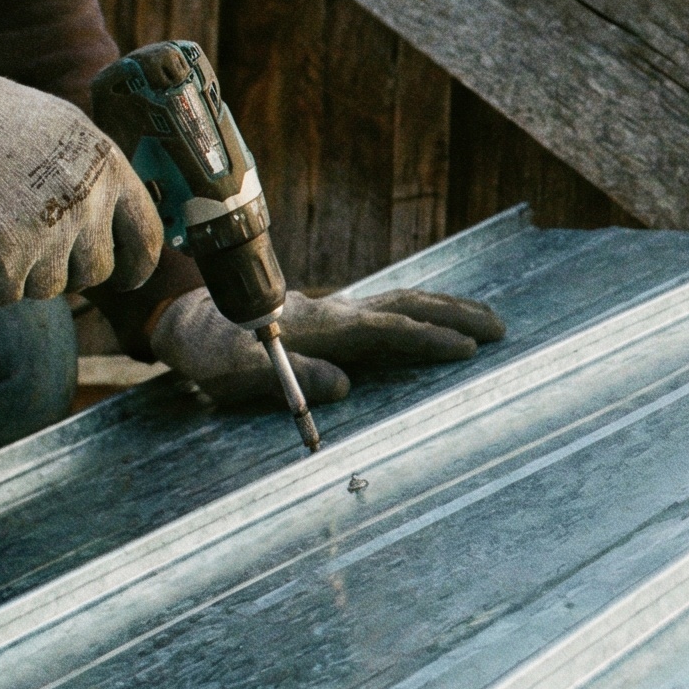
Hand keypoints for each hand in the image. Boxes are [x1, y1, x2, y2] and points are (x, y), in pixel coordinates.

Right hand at [0, 40, 161, 303]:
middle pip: (94, 272)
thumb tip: (109, 221)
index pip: (146, 236)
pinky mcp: (5, 256)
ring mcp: (48, 233)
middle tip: (29, 248)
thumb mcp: (65, 131)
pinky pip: (3, 293)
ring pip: (48, 287)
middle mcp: (87, 204)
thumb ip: (92, 176)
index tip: (126, 279)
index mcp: (108, 170)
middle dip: (65, 268)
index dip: (136, 266)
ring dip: (19, 272)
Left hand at [150, 287, 505, 405]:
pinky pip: (390, 306)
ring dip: (448, 307)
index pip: (386, 331)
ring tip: (487, 320)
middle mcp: (336, 312)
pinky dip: (424, 307)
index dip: (427, 340)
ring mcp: (337, 309)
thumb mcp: (238, 374)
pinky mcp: (334, 314)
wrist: (188, 319)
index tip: (466, 350)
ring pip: (403, 300)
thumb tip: (345, 387)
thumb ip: (292, 377)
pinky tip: (437, 316)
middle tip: (501, 329)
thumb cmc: (211, 353)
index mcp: (321, 328)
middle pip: (408, 306)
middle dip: (456, 316)